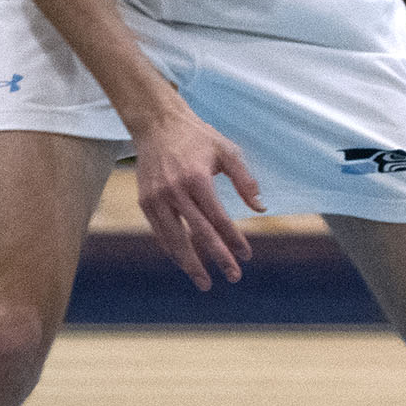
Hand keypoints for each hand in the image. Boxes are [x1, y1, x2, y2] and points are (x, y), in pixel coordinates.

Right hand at [132, 105, 263, 291]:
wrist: (157, 124)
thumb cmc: (198, 137)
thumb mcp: (228, 151)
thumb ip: (245, 180)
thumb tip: (260, 208)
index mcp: (197, 179)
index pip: (219, 219)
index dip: (234, 239)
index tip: (246, 255)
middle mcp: (174, 191)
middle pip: (199, 233)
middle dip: (217, 257)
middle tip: (233, 276)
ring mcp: (156, 198)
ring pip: (174, 239)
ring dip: (190, 263)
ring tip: (204, 281)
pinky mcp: (145, 201)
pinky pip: (160, 232)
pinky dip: (171, 249)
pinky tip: (184, 262)